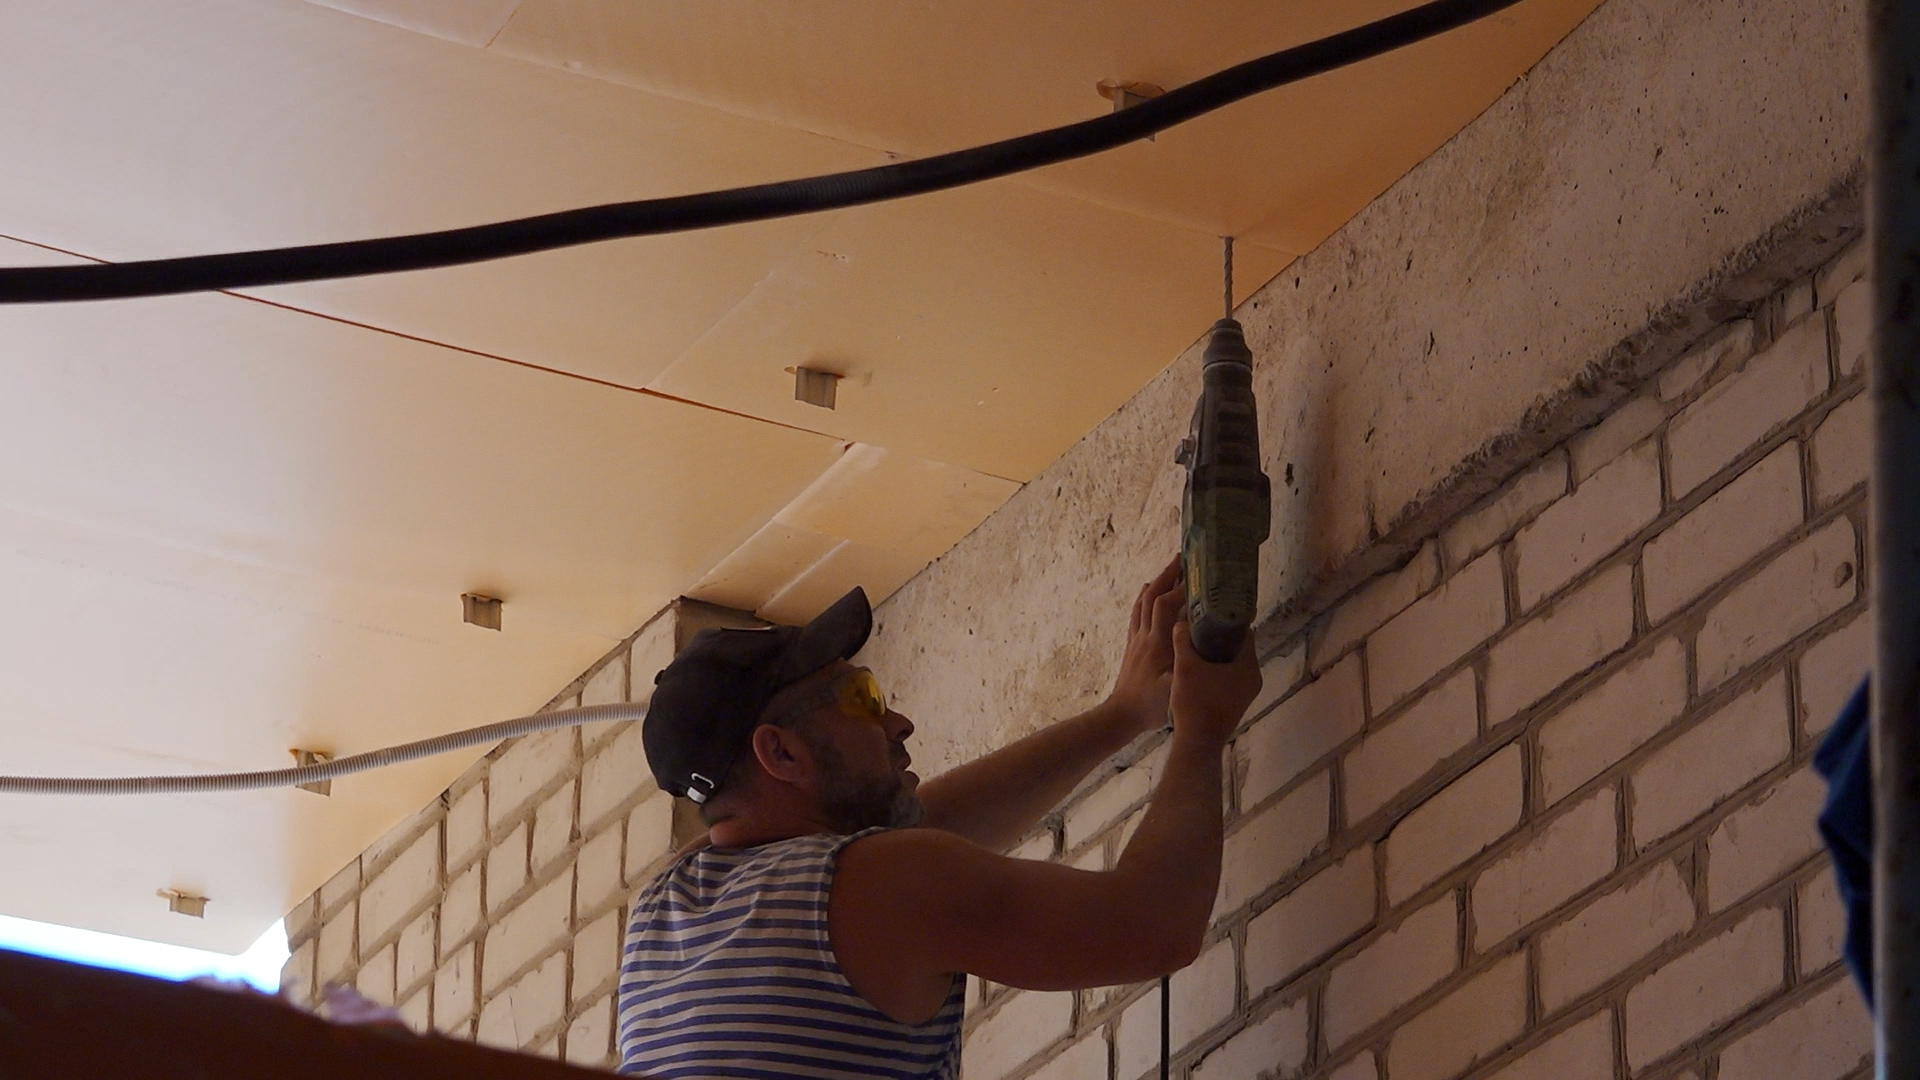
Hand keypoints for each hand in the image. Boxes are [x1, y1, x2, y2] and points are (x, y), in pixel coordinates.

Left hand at [1105, 557, 1183, 732]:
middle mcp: (1145, 635)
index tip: (1197, 574)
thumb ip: (1188, 669)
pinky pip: (1137, 613)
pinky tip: (1149, 593)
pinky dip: (1145, 598)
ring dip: (1156, 582)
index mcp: (1158, 643)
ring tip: (1170, 569)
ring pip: (1143, 602)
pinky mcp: (1132, 645)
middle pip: (1152, 595)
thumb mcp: (1174, 692)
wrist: (1121, 715)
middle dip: (1167, 575)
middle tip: (1183, 558)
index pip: (1166, 605)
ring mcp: (1136, 639)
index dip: (1180, 588)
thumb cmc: (1151, 706)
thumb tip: (1205, 647)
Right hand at [1169, 618, 1261, 746]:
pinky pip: (1231, 675)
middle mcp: (1254, 678)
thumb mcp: (1185, 666)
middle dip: (1221, 633)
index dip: (1228, 617)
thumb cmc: (1194, 702)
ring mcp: (1247, 691)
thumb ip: (1183, 639)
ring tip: (1197, 640)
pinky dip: (1219, 666)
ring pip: (1235, 661)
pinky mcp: (1238, 701)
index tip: (1211, 609)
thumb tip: (1181, 622)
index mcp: (1248, 667)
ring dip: (1219, 650)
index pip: (1245, 631)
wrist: (1197, 741)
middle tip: (1201, 622)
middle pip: (1240, 646)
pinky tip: (1199, 662)